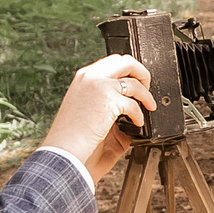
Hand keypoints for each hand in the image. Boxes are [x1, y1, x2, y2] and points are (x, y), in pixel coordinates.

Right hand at [44, 54, 155, 178]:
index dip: (128, 70)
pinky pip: (134, 104)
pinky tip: (137, 123)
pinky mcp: (109, 101)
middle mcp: (91, 77)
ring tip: (149, 107)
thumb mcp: (86, 108)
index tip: (135, 81)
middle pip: (126, 62)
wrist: (64, 150)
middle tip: (147, 87)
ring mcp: (100, 86)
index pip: (112, 62)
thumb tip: (125, 101)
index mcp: (84, 77)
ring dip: (146, 96)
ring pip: (134, 82)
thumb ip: (104, 99)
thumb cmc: (71, 136)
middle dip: (142, 73)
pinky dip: (139, 115)